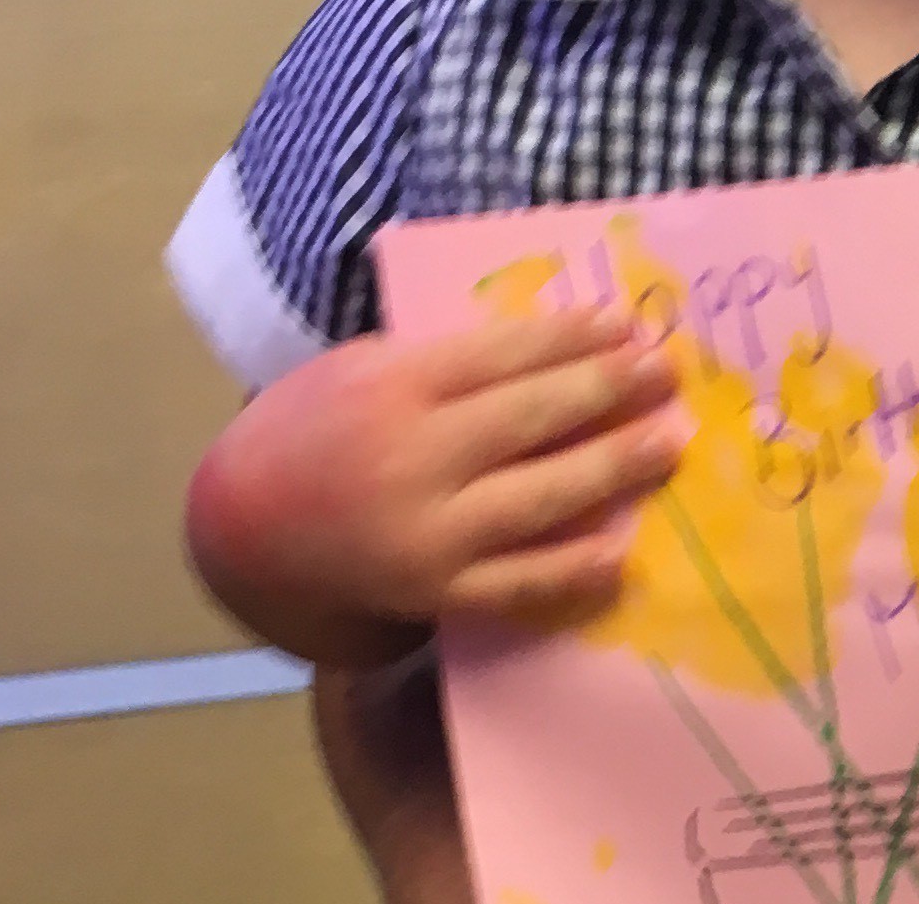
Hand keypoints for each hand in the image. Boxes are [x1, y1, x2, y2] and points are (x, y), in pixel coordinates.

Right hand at [186, 307, 687, 661]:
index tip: (630, 324)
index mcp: (393, 391)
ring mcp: (425, 535)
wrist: (249, 529)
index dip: (572, 338)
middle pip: (530, 420)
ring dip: (612, 468)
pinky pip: (515, 585)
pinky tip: (622, 549)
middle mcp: (412, 462)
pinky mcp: (433, 595)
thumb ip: (453, 361)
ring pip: (536, 500)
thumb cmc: (323, 427)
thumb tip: (564, 344)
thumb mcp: (369, 368)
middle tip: (666, 371)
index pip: (503, 355)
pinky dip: (571, 569)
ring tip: (669, 440)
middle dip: (607, 392)